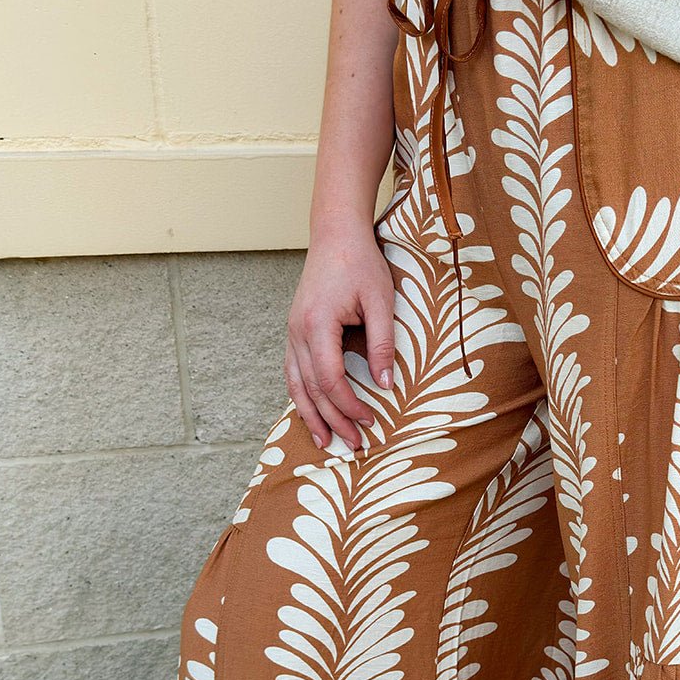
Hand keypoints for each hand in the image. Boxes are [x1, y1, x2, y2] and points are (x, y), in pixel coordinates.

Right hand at [285, 219, 396, 451]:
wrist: (335, 234)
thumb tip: (387, 385)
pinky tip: (312, 413)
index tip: (370, 421)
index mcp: (317, 324)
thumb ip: (383, 344)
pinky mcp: (295, 331)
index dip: (349, 405)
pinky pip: (294, 371)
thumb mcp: (381, 301)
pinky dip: (302, 395)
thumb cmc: (361, 264)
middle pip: (312, 388)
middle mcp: (297, 331)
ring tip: (324, 442)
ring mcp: (292, 331)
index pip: (330, 379)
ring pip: (296, 384)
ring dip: (311, 415)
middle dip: (333, 420)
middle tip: (355, 445)